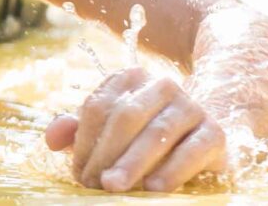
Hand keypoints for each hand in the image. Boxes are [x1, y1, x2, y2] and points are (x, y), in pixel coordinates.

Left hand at [45, 67, 225, 192]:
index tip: (77, 173)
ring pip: (157, 132)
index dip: (84, 141)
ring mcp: (190, 106)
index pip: (100, 105)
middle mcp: (162, 84)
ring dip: (133, 162)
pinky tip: (154, 189)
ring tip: (114, 187)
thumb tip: (52, 138)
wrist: (199, 140)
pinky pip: (193, 150)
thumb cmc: (143, 136)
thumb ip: (79, 131)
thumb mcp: (109, 130)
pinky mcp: (214, 132)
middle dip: (106, 153)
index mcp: (132, 78)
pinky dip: (172, 170)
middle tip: (93, 185)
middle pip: (126, 116)